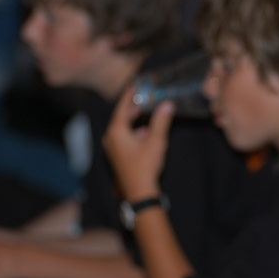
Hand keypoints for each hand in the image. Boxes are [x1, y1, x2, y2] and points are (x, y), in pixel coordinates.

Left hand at [103, 86, 174, 201]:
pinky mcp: (119, 157)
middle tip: (143, 96)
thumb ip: (161, 121)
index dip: (129, 96)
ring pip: (124, 128)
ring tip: (147, 111)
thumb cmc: (145, 166)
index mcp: (116, 132)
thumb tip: (167, 104)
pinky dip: (135, 131)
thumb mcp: (156, 141)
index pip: (122, 108)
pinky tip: (147, 132)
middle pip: (122, 118)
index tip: (134, 85)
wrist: (140, 193)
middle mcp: (111, 139)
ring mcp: (113, 149)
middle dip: (133, 107)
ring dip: (135, 120)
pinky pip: (125, 138)